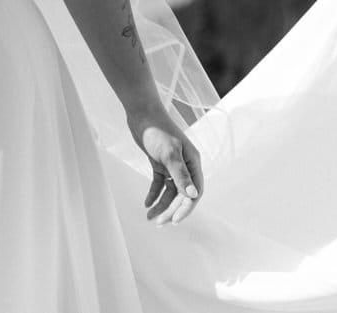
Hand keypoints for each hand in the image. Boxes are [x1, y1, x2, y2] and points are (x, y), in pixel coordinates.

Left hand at [129, 107, 202, 224]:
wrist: (142, 114)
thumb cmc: (158, 131)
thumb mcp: (169, 154)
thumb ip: (181, 176)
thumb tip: (193, 195)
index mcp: (193, 162)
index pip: (194, 192)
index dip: (186, 208)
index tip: (173, 221)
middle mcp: (185, 165)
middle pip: (181, 194)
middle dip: (171, 209)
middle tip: (158, 223)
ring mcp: (173, 165)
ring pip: (170, 191)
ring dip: (161, 204)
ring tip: (149, 216)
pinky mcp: (161, 163)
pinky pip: (160, 184)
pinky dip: (154, 194)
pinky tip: (146, 203)